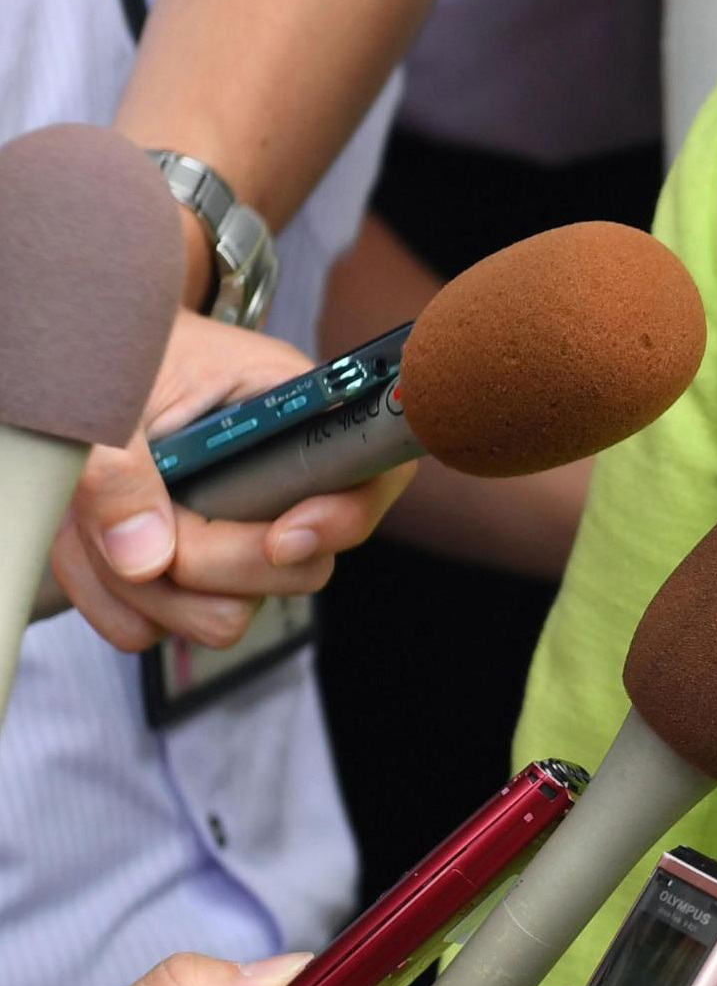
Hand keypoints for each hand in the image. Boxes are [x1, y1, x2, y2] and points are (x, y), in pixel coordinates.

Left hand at [52, 309, 411, 656]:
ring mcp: (235, 544)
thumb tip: (146, 560)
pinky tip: (89, 540)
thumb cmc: (116, 356)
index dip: (340, 518)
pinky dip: (107, 597)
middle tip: (150, 511)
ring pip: (223, 617)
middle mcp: (280, 489)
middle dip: (208, 561)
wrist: (74, 371)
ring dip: (144, 585)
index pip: (374, 475)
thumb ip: (123, 467)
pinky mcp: (184, 581)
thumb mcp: (116, 391)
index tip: (282, 538)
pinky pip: (154, 629)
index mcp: (293, 414)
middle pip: (299, 573)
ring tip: (98, 519)